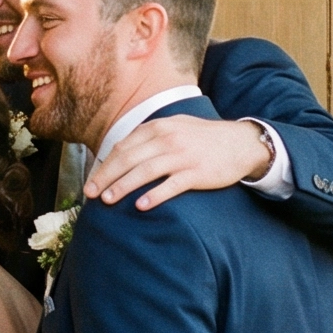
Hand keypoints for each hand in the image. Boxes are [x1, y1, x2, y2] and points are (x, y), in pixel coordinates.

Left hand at [85, 116, 270, 210]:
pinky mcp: (197, 172)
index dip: (104, 165)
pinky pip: (172, 185)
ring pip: (145, 171)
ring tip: (108, 200)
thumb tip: (120, 152)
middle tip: (91, 194)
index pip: (122, 147)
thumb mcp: (174, 127)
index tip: (91, 182)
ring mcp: (183, 155)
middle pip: (128, 159)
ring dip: (123, 186)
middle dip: (106, 177)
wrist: (241, 142)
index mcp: (158, 127)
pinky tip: (141, 205)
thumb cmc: (203, 138)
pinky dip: (155, 195)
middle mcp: (168, 139)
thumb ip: (148, 137)